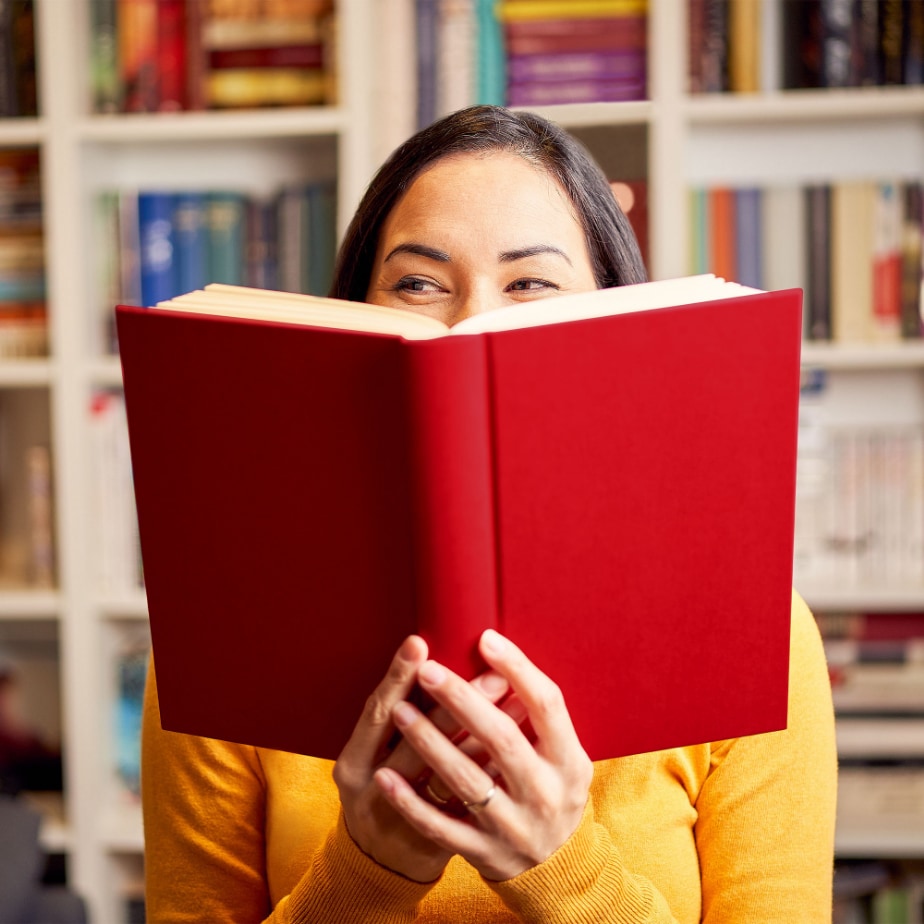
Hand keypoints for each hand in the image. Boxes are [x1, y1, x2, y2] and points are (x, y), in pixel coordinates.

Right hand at [333, 635, 511, 882]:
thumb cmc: (378, 791)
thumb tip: (430, 660)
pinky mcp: (437, 844)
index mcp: (351, 765)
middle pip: (416, 740)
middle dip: (456, 701)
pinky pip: (472, 803)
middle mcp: (373, 794)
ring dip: (485, 730)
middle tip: (490, 669)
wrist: (379, 868)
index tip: (420, 643)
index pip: (375, 713)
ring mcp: (407, 823)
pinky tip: (515, 743)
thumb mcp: (370, 756)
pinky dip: (492, 769)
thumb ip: (394, 714)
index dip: (396, 677)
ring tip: (512, 696)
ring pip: (450, 773)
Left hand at [373, 629, 593, 880]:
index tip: (486, 639)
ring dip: (429, 742)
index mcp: (569, 761)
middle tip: (428, 671)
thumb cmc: (551, 790)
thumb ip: (539, 717)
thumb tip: (501, 659)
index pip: (547, 705)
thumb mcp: (563, 755)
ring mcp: (514, 827)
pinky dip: (411, 802)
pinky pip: (442, 826)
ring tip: (399, 709)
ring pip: (466, 780)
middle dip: (461, 700)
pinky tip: (385, 776)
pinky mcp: (485, 854)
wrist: (557, 869)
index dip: (518, 669)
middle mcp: (545, 793)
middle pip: (501, 738)